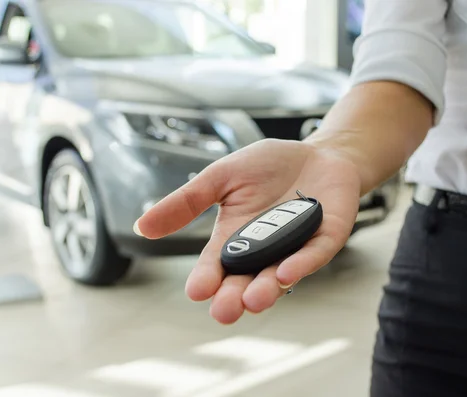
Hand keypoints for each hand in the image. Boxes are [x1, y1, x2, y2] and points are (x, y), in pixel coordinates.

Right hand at [134, 139, 360, 323]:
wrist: (317, 152)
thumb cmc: (268, 166)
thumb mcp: (220, 178)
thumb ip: (186, 203)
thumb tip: (141, 227)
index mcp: (235, 236)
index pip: (217, 263)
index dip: (207, 277)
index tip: (196, 290)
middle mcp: (264, 249)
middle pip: (246, 280)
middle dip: (234, 297)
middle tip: (223, 311)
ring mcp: (296, 246)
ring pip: (278, 275)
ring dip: (266, 290)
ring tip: (251, 300)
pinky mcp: (325, 237)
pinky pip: (314, 254)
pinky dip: (301, 264)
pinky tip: (285, 273)